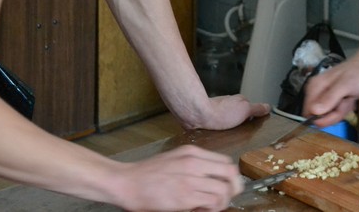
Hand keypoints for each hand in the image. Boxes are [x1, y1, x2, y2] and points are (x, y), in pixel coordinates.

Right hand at [109, 145, 241, 211]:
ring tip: (208, 206)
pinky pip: (212, 203)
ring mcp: (191, 179)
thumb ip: (195, 163)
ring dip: (221, 201)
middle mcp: (195, 162)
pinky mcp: (185, 196)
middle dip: (232, 188)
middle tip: (223, 198)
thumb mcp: (175, 158)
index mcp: (193, 152)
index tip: (225, 186)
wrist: (126, 182)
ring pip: (224, 190)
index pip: (226, 162)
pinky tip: (199, 209)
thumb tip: (213, 176)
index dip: (229, 176)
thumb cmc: (148, 174)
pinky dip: (211, 209)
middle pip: (231, 173)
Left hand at [195, 95, 270, 130]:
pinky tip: (220, 134)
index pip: (251, 109)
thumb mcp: (245, 110)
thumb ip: (257, 109)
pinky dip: (221, 127)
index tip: (253, 127)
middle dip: (242, 122)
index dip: (253, 118)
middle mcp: (229, 102)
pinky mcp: (209, 116)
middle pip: (240, 113)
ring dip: (230, 125)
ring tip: (231, 135)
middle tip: (242, 133)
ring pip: (229, 118)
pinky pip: (219, 123)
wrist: (199, 116)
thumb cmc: (221, 114)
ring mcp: (218, 108)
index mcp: (239, 99)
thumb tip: (268, 107)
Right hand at [303, 56, 358, 126]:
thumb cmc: (358, 72)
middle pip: (320, 115)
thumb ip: (329, 98)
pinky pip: (336, 112)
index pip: (308, 112)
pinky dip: (345, 108)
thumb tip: (314, 111)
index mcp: (315, 86)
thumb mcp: (344, 86)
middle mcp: (318, 91)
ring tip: (349, 97)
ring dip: (342, 110)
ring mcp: (326, 96)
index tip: (334, 113)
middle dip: (335, 113)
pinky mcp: (333, 100)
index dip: (322, 117)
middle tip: (345, 101)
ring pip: (330, 115)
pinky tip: (350, 99)